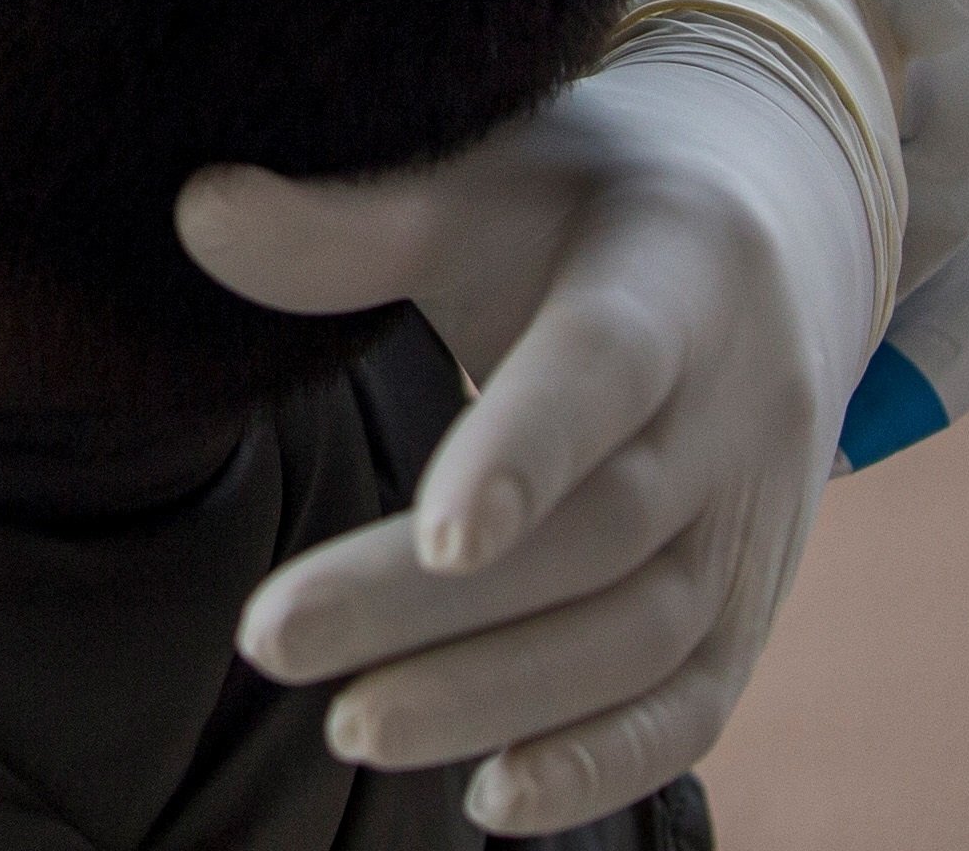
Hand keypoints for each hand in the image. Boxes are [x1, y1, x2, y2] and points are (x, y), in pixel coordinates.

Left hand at [178, 40, 883, 832]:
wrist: (771, 241)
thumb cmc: (575, 208)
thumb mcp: (483, 179)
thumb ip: (352, 220)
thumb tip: (197, 211)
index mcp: (671, 275)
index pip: (605, 370)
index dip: (529, 453)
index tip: (437, 533)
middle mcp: (735, 407)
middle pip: (598, 532)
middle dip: (434, 605)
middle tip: (270, 642)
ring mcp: (754, 517)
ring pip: (645, 636)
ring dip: (500, 696)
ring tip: (348, 725)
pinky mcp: (750, 602)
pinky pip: (697, 704)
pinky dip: (603, 764)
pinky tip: (490, 800)